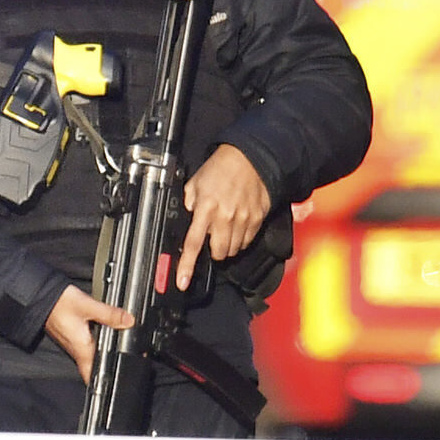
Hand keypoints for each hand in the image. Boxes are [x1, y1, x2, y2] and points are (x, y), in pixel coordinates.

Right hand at [44, 285, 133, 379]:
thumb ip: (109, 315)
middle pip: (94, 365)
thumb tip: (128, 321)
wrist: (40, 297)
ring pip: (91, 354)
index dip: (103, 381)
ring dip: (103, 352)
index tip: (116, 381)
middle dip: (108, 365)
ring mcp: (73, 343)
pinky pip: (86, 344)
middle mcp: (76, 349)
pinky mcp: (71, 334)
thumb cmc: (58, 304)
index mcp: (81, 349)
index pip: (91, 375)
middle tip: (124, 362)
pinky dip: (96, 341)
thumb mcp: (88, 307)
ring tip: (118, 346)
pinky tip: (103, 332)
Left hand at [172, 144, 271, 290]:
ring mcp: (244, 220)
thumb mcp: (196, 182)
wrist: (251, 157)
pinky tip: (239, 225)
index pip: (193, 244)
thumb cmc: (222, 167)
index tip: (182, 282)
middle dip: (213, 251)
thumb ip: (190, 202)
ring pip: (233, 250)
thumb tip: (189, 216)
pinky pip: (247, 241)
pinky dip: (241, 239)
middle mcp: (224, 217)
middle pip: (218, 253)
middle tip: (212, 238)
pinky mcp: (258, 219)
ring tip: (226, 229)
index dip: (186, 266)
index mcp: (205, 208)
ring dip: (227, 246)